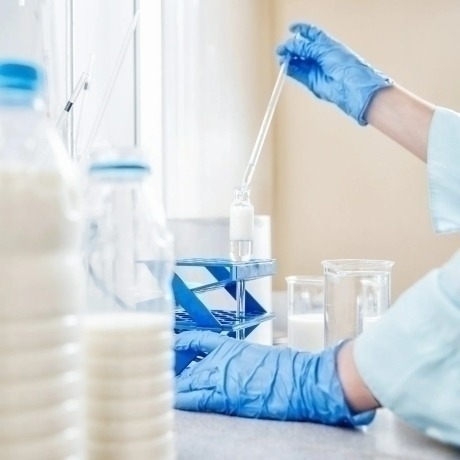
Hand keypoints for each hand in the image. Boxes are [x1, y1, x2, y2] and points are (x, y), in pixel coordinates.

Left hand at [174, 331, 374, 425]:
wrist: (298, 379)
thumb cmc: (285, 369)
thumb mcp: (258, 356)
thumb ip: (239, 360)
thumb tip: (236, 368)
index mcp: (229, 346)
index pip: (196, 340)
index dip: (181, 342)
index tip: (170, 343)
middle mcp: (219, 359)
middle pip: (186, 363)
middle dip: (172, 370)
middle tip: (161, 374)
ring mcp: (219, 376)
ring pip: (186, 381)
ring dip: (174, 386)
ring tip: (161, 390)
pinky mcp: (222, 396)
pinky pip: (193, 398)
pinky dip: (180, 400)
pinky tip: (170, 401)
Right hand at [276, 23, 391, 124]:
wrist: (351, 87)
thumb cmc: (345, 66)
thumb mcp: (324, 50)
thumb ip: (306, 47)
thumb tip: (291, 44)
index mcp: (327, 45)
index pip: (311, 34)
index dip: (301, 30)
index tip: (291, 29)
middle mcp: (321, 56)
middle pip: (302, 49)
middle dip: (292, 47)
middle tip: (282, 49)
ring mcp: (316, 69)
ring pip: (299, 62)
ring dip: (290, 59)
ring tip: (282, 58)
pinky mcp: (312, 81)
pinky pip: (298, 74)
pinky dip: (291, 70)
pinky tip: (285, 66)